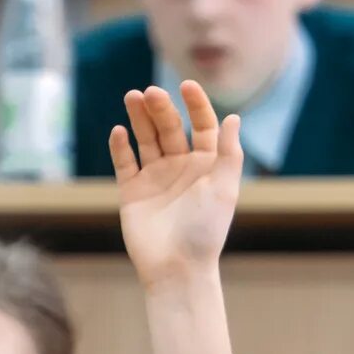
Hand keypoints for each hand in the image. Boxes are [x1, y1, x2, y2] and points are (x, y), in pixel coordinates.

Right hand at [110, 82, 243, 290]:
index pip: (202, 125)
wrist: (177, 269)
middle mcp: (181, 167)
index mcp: (207, 165)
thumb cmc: (205, 232)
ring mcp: (156, 178)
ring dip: (139, 118)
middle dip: (161, 108)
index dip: (196, 104)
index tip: (186, 85)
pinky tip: (119, 131)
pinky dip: (120, 146)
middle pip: (170, 128)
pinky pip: (124, 162)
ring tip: (132, 97)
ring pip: (146, 139)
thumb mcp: (223, 190)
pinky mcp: (132, 191)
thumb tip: (234, 117)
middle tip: (150, 93)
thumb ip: (229, 154)